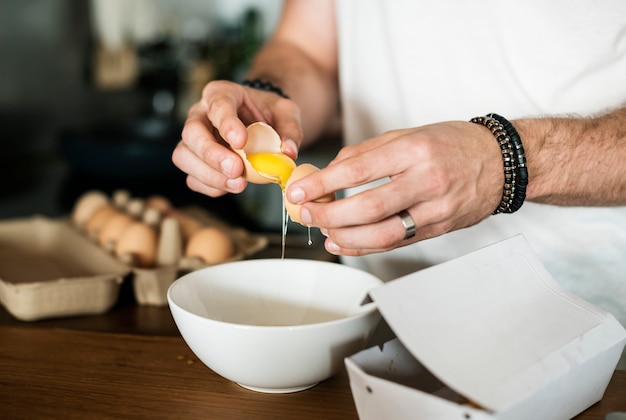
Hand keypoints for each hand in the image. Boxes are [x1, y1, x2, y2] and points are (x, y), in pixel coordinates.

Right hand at [172, 80, 302, 196]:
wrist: (262, 124)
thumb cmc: (269, 114)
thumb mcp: (286, 113)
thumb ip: (290, 130)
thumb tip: (289, 152)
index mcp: (222, 94)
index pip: (218, 105)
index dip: (227, 124)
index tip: (241, 142)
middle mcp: (200, 114)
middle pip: (192, 132)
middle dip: (212, 154)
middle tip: (236, 170)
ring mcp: (193, 139)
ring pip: (184, 156)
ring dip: (209, 174)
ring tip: (238, 184)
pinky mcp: (194, 161)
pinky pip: (192, 177)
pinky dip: (209, 186)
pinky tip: (229, 187)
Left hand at [285, 121, 503, 255]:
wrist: (500, 162)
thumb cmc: (452, 143)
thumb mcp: (408, 134)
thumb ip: (366, 152)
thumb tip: (329, 172)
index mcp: (414, 150)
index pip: (358, 170)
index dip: (322, 183)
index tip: (297, 190)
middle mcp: (426, 180)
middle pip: (367, 207)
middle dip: (328, 214)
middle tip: (306, 213)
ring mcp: (435, 209)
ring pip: (382, 234)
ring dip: (345, 237)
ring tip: (323, 230)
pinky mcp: (438, 228)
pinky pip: (396, 243)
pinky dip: (365, 247)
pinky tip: (344, 242)